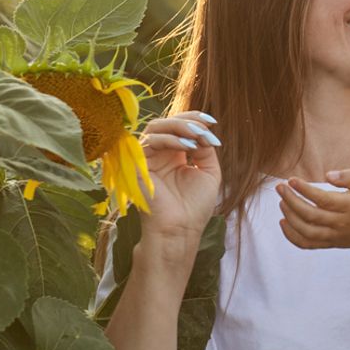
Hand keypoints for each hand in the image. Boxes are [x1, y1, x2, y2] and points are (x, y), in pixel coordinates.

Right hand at [139, 112, 221, 238]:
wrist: (180, 229)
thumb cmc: (195, 206)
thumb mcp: (209, 172)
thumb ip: (206, 149)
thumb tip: (204, 131)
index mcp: (175, 156)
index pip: (179, 128)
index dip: (194, 120)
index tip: (212, 121)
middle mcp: (159, 155)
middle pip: (167, 123)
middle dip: (188, 121)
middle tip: (205, 128)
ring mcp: (147, 158)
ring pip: (156, 128)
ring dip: (180, 127)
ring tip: (198, 137)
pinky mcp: (136, 164)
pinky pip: (150, 141)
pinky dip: (170, 139)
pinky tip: (188, 146)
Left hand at [277, 170, 349, 254]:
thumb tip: (328, 175)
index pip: (323, 200)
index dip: (305, 190)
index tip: (291, 180)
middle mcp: (341, 224)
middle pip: (310, 215)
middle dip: (291, 201)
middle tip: (280, 187)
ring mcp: (334, 236)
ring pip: (306, 231)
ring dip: (289, 216)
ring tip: (281, 201)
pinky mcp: (329, 244)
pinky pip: (306, 244)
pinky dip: (291, 236)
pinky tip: (283, 222)